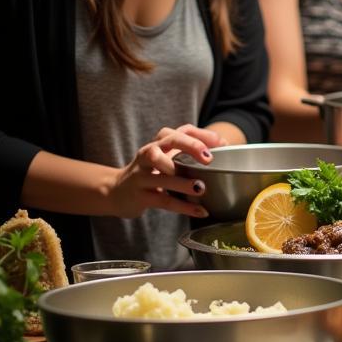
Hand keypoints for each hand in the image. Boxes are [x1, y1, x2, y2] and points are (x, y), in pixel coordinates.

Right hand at [108, 124, 222, 218]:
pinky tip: (200, 211)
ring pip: (163, 174)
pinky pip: (164, 200)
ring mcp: (142, 174)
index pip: (182, 130)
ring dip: (183, 181)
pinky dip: (183, 206)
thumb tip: (225, 144)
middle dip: (190, 147)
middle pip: (169, 141)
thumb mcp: (167, 157)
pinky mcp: (140, 196)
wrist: (116, 192)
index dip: (201, 135)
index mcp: (160, 142)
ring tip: (201, 187)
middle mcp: (149, 153)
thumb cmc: (150, 172)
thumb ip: (192, 150)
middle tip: (208, 159)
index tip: (220, 143)